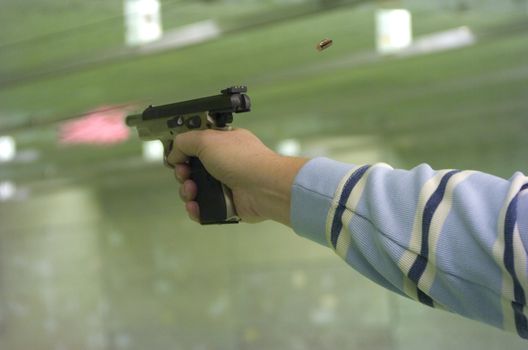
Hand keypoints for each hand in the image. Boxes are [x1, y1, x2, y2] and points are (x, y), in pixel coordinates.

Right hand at [166, 128, 307, 225]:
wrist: (264, 187)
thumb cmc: (239, 159)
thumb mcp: (207, 139)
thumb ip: (184, 142)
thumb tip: (173, 154)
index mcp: (223, 142)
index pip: (197, 144)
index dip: (184, 151)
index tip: (176, 157)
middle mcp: (226, 162)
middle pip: (193, 169)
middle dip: (183, 173)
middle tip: (185, 175)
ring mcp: (227, 184)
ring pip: (196, 190)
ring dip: (187, 192)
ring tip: (191, 192)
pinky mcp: (227, 204)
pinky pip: (205, 208)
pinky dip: (196, 209)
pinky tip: (195, 207)